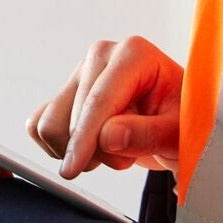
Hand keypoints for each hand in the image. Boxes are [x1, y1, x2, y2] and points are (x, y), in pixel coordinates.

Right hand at [27, 36, 181, 179]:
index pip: (99, 100)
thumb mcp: (178, 133)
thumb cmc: (184, 122)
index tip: (73, 168)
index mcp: (133, 53)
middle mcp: (102, 56)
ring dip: (80, 151)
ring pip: (50, 124)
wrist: (176, 123)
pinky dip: (59, 148)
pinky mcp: (65, 92)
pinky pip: (39, 126)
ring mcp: (80, 73)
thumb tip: (108, 137)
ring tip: (115, 151)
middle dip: (95, 150)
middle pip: (71, 116)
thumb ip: (147, 133)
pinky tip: (91, 149)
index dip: (84, 138)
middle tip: (128, 156)